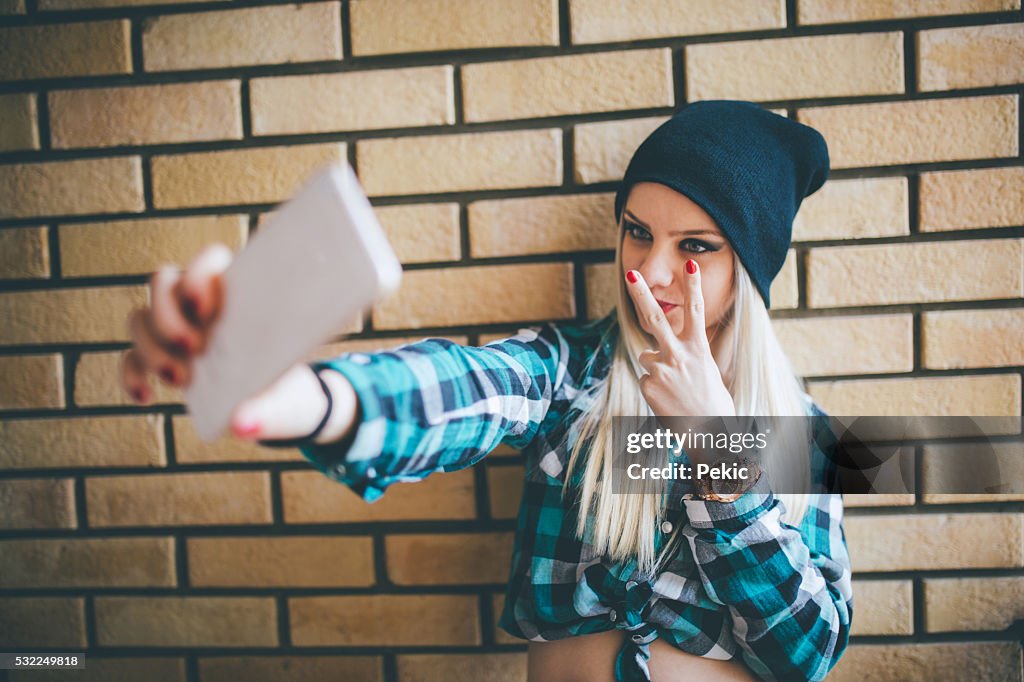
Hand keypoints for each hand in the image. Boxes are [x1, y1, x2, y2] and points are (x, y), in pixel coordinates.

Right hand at [119, 242, 357, 443]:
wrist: (284, 406)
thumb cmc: (292, 389)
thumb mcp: (291, 400)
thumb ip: (271, 411)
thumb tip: (243, 425)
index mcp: (241, 293)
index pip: (210, 260)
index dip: (198, 274)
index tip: (204, 308)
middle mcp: (204, 302)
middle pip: (163, 282)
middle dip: (167, 315)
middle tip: (193, 347)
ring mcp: (179, 328)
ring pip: (141, 317)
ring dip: (151, 347)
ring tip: (181, 379)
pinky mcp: (164, 358)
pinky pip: (130, 358)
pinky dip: (131, 375)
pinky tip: (146, 396)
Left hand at [624, 262, 735, 421]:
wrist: (709, 433)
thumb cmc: (712, 403)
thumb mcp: (706, 372)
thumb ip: (686, 356)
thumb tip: (657, 354)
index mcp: (699, 350)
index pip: (696, 311)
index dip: (693, 286)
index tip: (690, 263)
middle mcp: (679, 355)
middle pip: (656, 319)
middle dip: (642, 294)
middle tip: (631, 273)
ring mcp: (662, 370)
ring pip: (648, 356)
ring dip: (657, 367)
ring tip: (674, 388)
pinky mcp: (649, 386)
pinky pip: (646, 379)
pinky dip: (654, 388)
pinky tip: (668, 400)